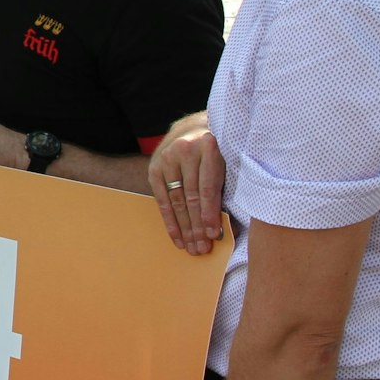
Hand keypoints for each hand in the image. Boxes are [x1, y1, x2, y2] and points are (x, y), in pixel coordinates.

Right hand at [149, 111, 224, 254]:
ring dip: (184, 228)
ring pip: (176, 201)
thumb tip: (220, 226)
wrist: (190, 131)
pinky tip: (177, 237)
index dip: (210, 214)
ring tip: (191, 248)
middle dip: (197, 226)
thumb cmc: (215, 153)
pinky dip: (170, 221)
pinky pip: (162, 201)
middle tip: (202, 248)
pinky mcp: (154, 169)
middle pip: (191, 197)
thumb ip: (223, 186)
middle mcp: (184, 151)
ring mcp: (166, 159)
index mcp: (208, 147)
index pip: (207, 188)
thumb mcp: (225, 162)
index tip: (214, 235)